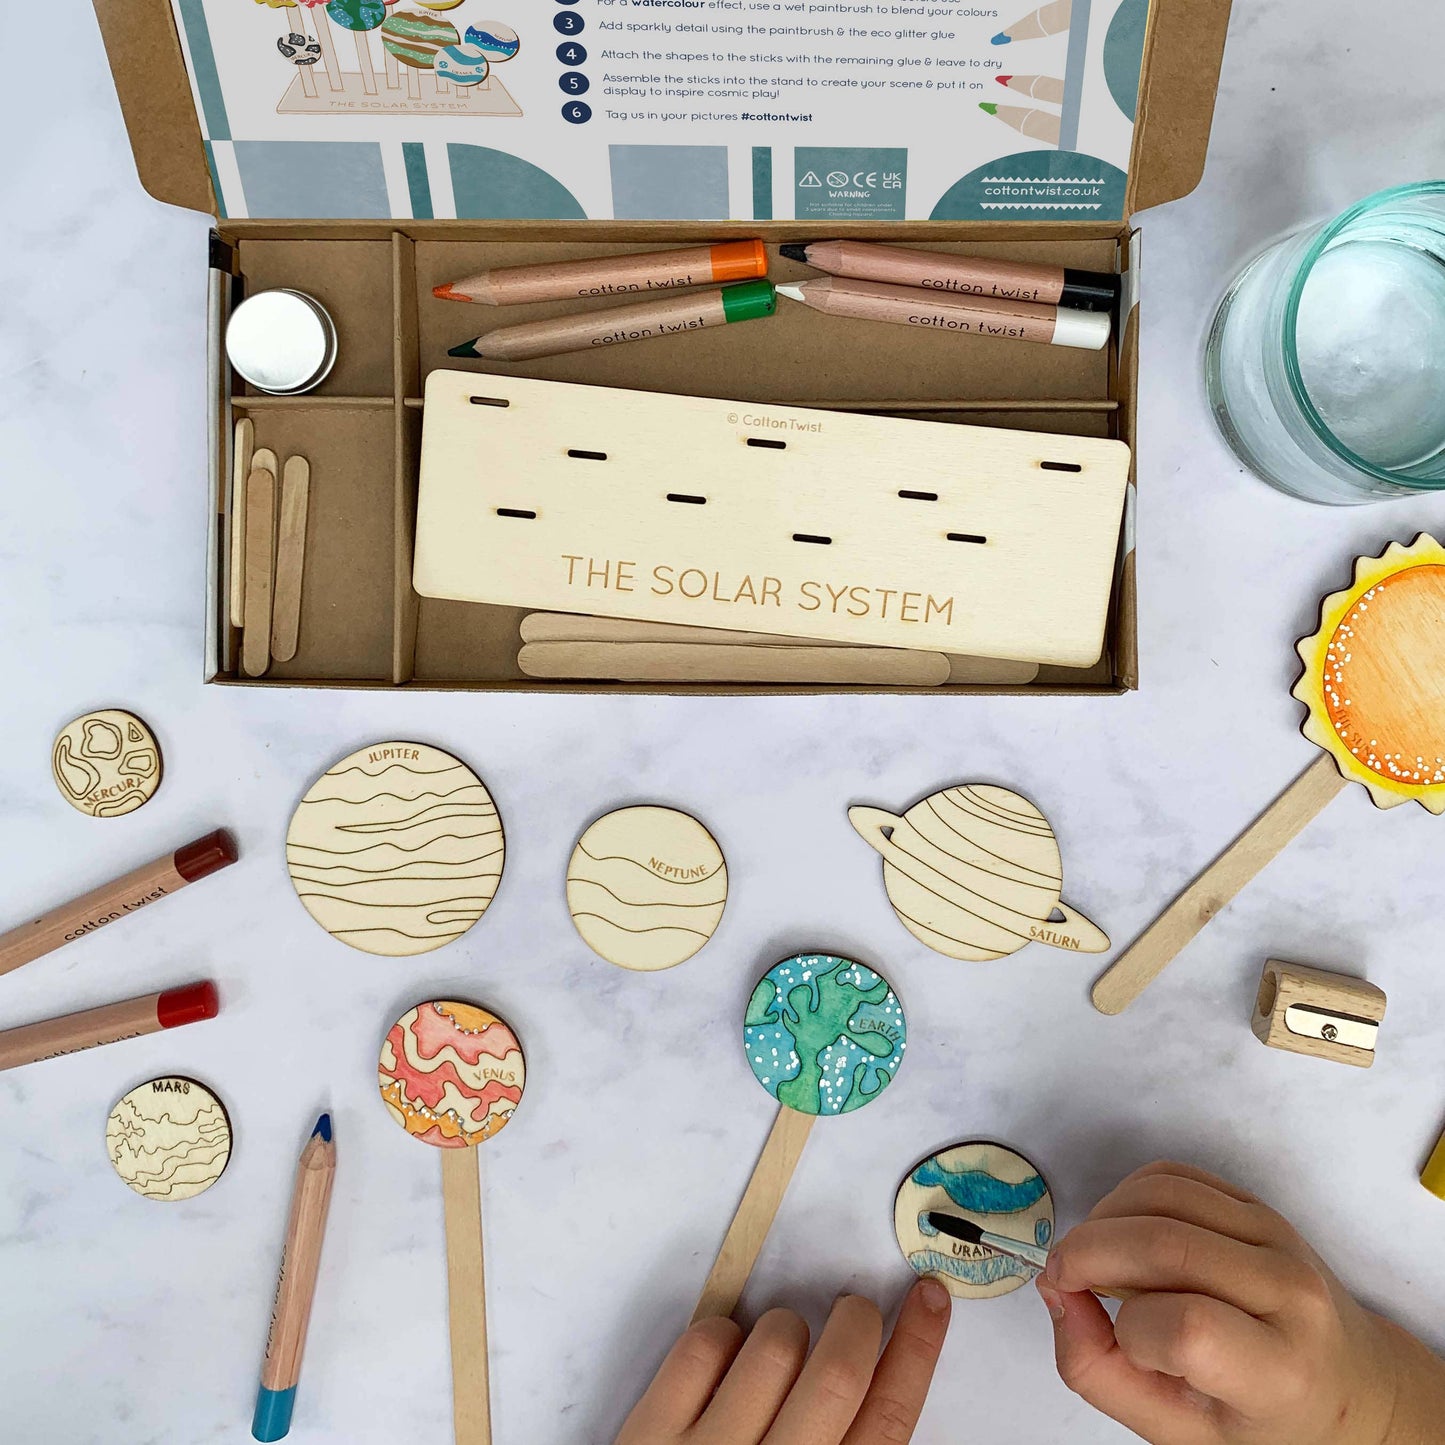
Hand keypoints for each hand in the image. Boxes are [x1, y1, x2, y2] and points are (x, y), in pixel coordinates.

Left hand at [614, 1279, 950, 1444]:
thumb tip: (882, 1372)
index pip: (890, 1417)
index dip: (917, 1350)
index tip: (929, 1300)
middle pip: (840, 1372)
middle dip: (856, 1320)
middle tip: (852, 1311)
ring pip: (774, 1343)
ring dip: (782, 1330)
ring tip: (771, 1359)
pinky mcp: (652, 1434)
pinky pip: (704, 1346)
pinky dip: (719, 1336)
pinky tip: (720, 1365)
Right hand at [1036, 1160, 1444, 1443]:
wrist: (1349, 1387)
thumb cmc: (1261, 1420)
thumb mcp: (1181, 1433)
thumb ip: (1101, 1373)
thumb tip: (1056, 1293)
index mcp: (1279, 1370)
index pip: (1185, 1329)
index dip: (1128, 1332)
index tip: (1118, 1343)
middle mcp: (1288, 1292)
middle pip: (1163, 1244)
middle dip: (1087, 1254)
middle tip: (1063, 1278)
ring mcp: (1277, 1237)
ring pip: (1161, 1195)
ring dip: (1102, 1219)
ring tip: (1094, 1258)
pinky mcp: (1258, 1204)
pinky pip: (1174, 1174)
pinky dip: (1128, 1196)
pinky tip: (1124, 1233)